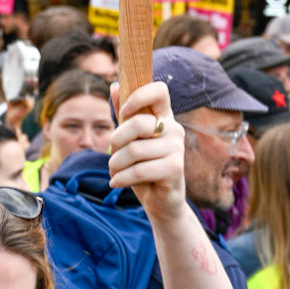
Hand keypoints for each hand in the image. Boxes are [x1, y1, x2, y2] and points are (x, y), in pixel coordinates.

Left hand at [107, 79, 186, 223]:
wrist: (161, 202)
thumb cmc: (143, 167)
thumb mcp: (130, 140)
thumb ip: (124, 114)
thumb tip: (115, 86)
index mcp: (164, 117)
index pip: (159, 90)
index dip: (139, 95)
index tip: (124, 110)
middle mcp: (174, 129)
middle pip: (138, 123)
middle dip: (116, 140)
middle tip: (112, 153)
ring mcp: (177, 149)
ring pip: (134, 150)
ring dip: (116, 163)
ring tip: (115, 170)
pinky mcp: (175, 169)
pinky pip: (139, 170)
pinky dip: (121, 178)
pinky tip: (116, 182)